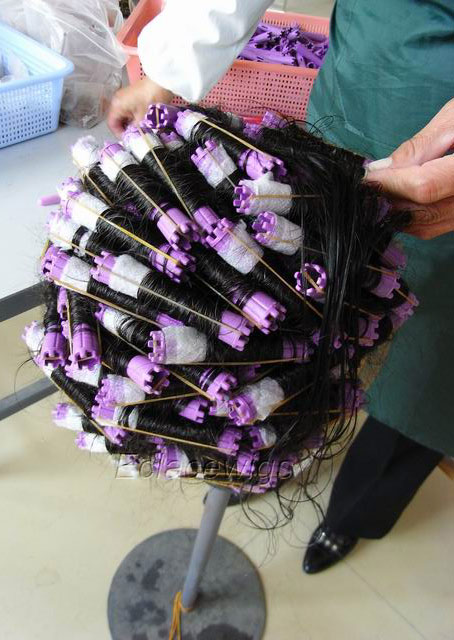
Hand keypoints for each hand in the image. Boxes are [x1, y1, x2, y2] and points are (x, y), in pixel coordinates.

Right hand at [107, 77, 173, 136]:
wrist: (161, 81)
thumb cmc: (151, 98)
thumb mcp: (143, 118)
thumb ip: (136, 130)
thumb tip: (133, 136)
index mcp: (117, 105)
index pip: (111, 124)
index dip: (119, 134)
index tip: (129, 139)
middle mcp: (117, 101)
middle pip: (117, 120)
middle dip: (125, 129)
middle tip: (136, 136)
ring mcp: (124, 97)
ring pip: (123, 116)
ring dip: (131, 124)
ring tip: (140, 129)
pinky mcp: (131, 96)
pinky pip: (129, 110)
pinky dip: (134, 117)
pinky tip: (142, 121)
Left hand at [364, 98, 453, 238]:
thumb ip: (418, 148)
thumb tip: (380, 170)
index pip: (424, 187)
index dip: (390, 184)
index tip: (366, 177)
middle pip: (423, 212)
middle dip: (391, 199)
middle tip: (372, 183)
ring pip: (427, 225)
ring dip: (400, 210)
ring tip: (386, 188)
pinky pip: (438, 226)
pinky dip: (415, 215)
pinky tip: (405, 197)